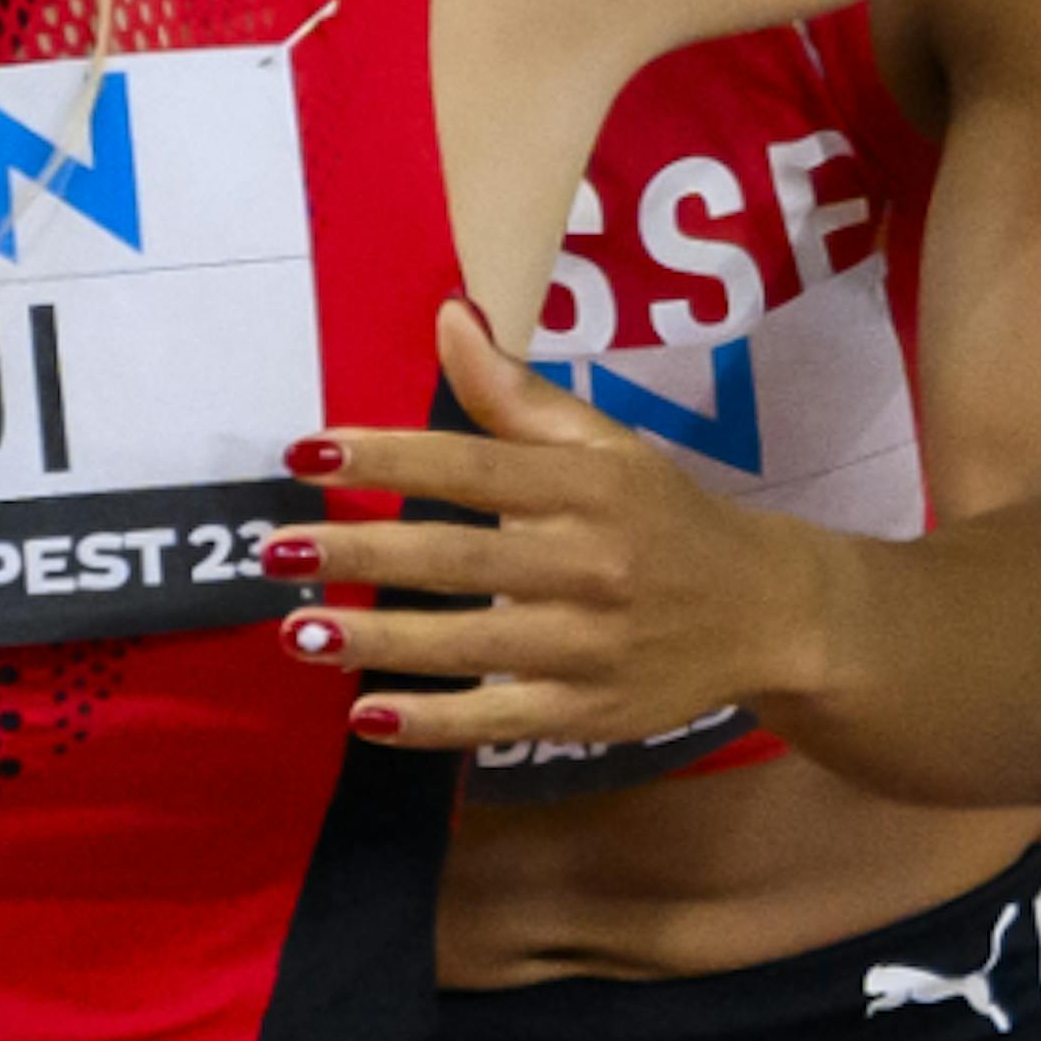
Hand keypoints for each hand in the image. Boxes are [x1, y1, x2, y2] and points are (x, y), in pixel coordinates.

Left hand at [263, 303, 827, 751]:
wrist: (765, 613)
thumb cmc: (664, 516)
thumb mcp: (605, 446)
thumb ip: (517, 395)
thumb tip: (448, 317)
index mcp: (586, 488)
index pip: (473, 467)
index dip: (388, 457)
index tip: (306, 453)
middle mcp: (588, 565)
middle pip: (459, 558)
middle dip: (362, 553)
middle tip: (275, 553)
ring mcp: (589, 647)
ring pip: (470, 646)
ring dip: (380, 641)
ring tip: (296, 632)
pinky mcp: (589, 713)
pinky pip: (499, 720)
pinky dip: (432, 723)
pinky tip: (365, 714)